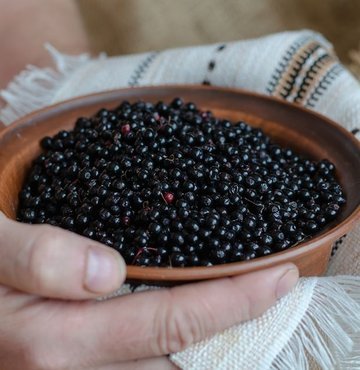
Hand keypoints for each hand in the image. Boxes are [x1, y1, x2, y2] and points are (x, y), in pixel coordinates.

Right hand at [0, 213, 297, 368]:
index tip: (279, 277)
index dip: (234, 302)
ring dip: (211, 345)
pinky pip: (137, 366)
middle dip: (237, 333)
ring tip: (245, 308)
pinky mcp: (72, 368)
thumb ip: (35, 256)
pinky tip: (185, 324)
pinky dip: (171, 348)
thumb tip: (105, 270)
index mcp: (54, 340)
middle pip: (181, 361)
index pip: (172, 322)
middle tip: (274, 294)